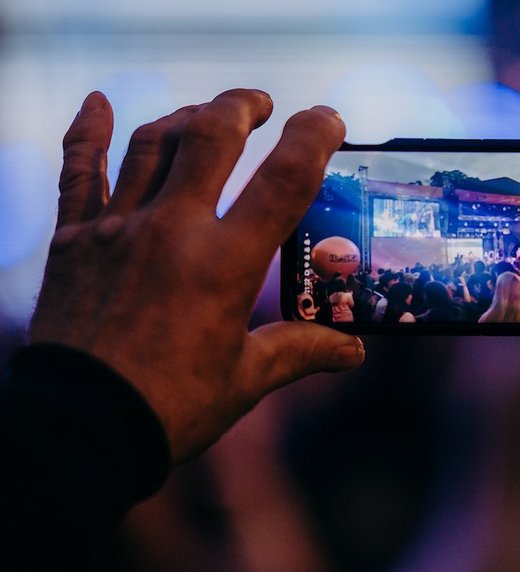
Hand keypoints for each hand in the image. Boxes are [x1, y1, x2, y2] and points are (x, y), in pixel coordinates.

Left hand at [30, 90, 364, 462]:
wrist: (79, 429)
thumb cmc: (170, 407)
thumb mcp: (246, 378)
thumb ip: (301, 351)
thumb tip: (352, 352)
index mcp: (225, 263)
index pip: (283, 179)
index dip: (313, 137)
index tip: (328, 119)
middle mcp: (172, 231)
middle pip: (211, 136)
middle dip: (242, 107)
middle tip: (261, 105)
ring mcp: (118, 229)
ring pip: (152, 143)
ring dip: (186, 116)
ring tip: (208, 113)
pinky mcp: (75, 241)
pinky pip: (79, 172)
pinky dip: (86, 133)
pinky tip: (97, 102)